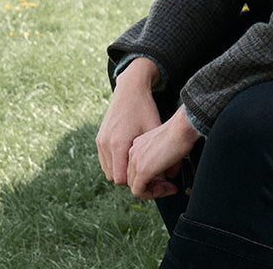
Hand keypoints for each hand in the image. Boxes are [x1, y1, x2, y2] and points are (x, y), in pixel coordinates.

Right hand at [96, 58, 161, 187]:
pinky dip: (116, 164)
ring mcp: (101, 141)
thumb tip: (172, 177)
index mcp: (118, 144)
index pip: (122, 180)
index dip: (136, 182)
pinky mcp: (100, 138)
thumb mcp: (156, 130)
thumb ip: (161, 151)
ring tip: (139, 166)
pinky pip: (105, 161)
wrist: (129, 89)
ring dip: (122, 172)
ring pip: (108, 170)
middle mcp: (106, 144)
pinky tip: (130, 157)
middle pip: (114, 178)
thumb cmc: (145, 108)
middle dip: (130, 180)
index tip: (150, 179)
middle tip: (147, 174)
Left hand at [126, 106, 201, 198]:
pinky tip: (168, 188)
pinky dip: (153, 194)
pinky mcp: (142, 170)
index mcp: (138, 145)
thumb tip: (169, 175)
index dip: (153, 178)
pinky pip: (139, 191)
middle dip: (153, 186)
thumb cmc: (180, 133)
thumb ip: (164, 161)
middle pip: (135, 178)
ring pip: (136, 187)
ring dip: (154, 191)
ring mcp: (136, 161)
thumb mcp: (168, 148)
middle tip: (170, 185)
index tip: (168, 179)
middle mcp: (133, 152)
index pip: (137, 169)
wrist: (183, 128)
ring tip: (170, 187)